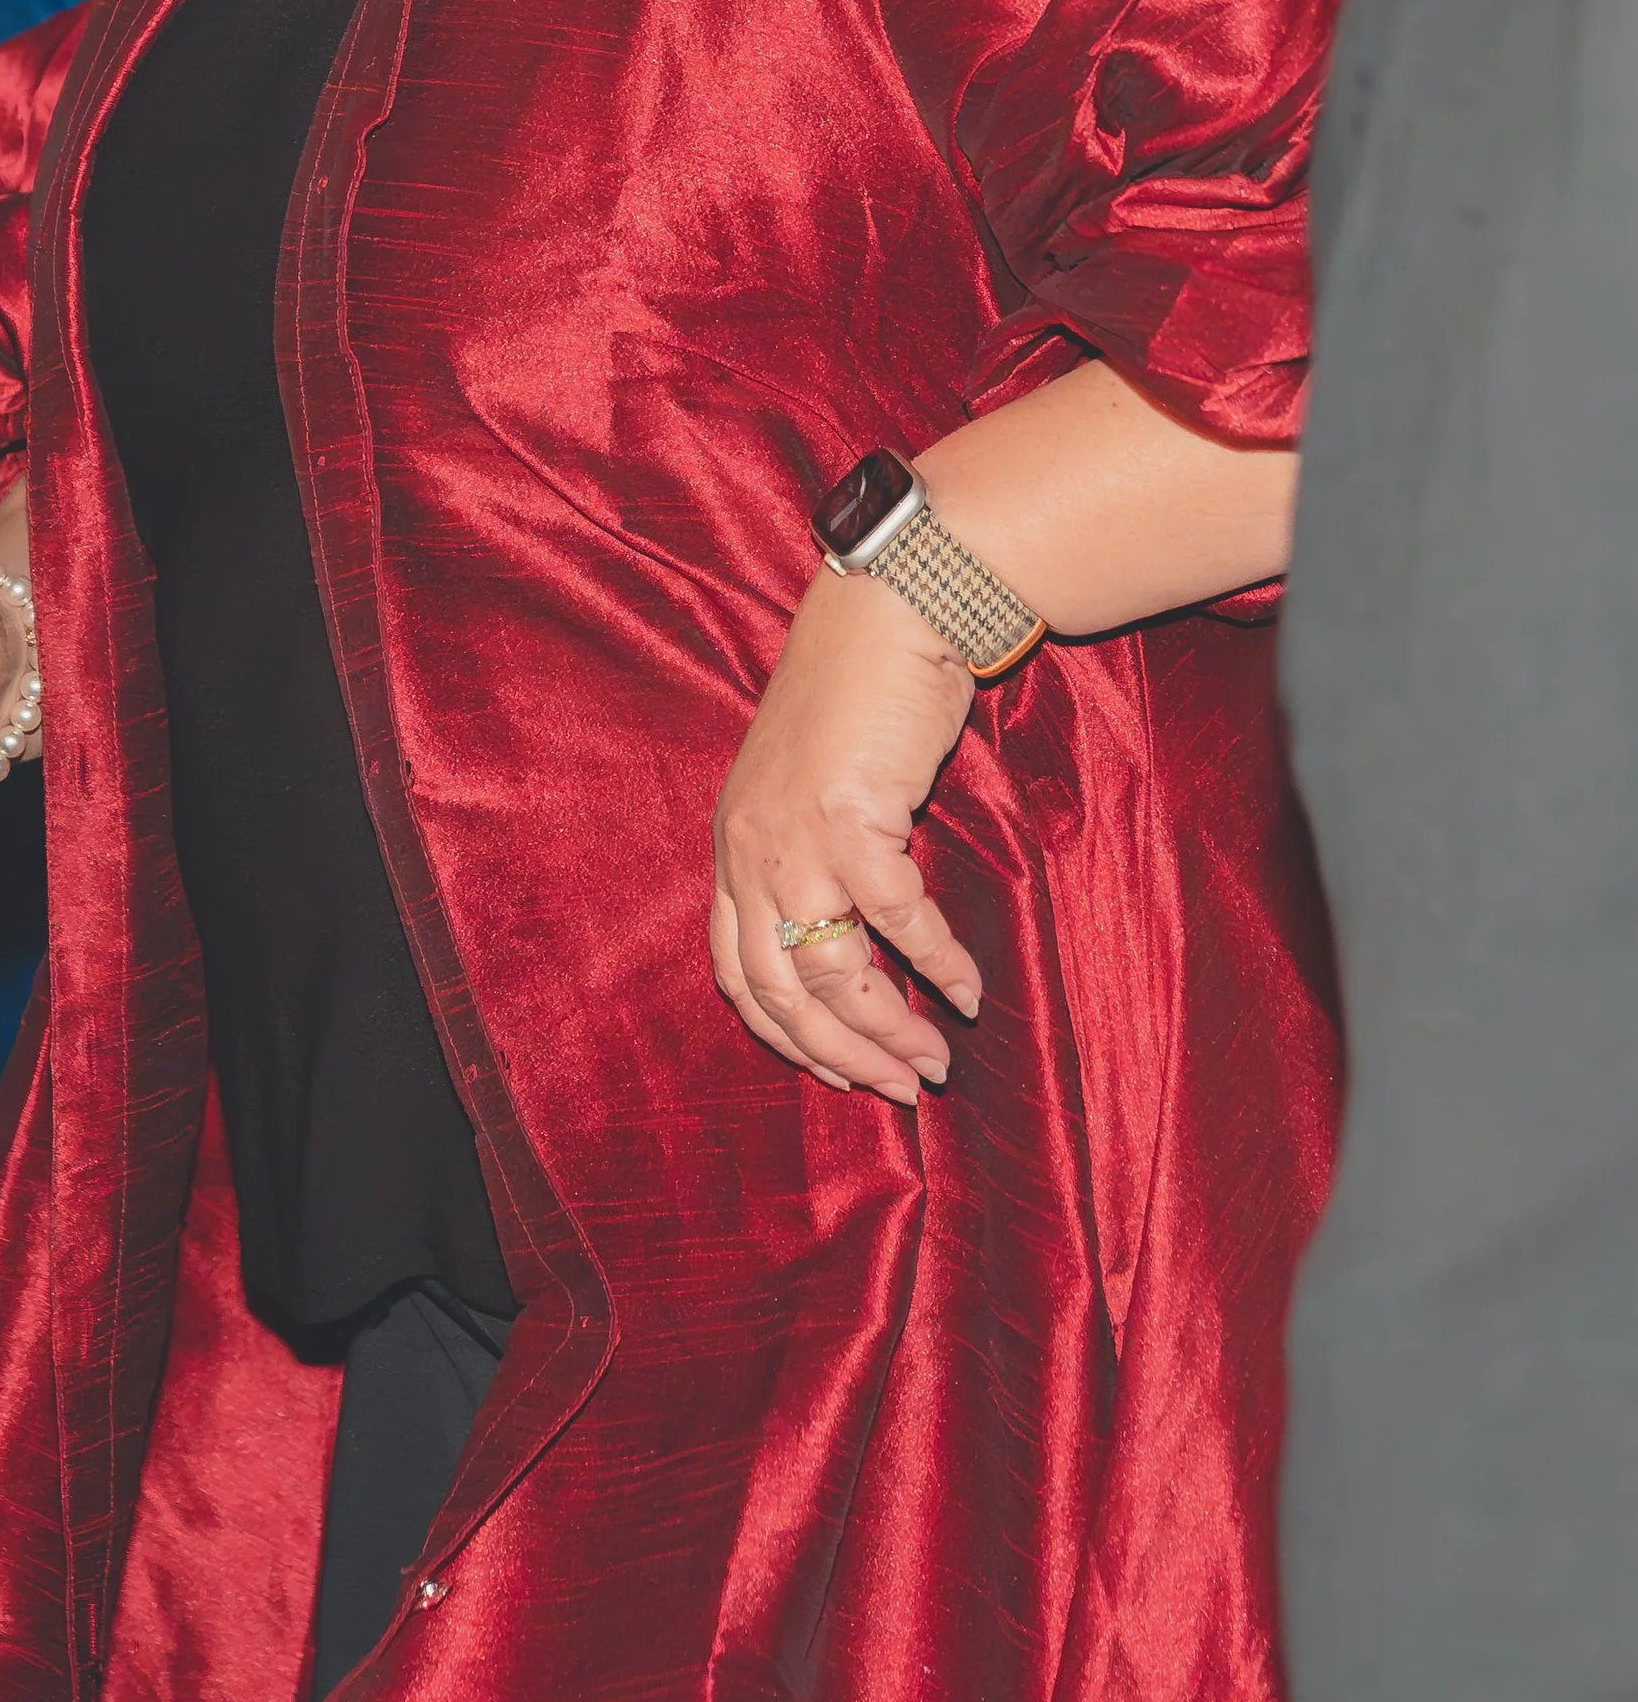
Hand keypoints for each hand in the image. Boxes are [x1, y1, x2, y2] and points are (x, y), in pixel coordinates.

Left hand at [711, 565, 980, 1105]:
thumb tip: (860, 942)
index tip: (839, 1072)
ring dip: (888, 1030)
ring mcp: (793, 835)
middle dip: (841, 1056)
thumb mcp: (810, 781)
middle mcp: (748, 847)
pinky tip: (967, 991)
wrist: (889, 611)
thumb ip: (815, 854)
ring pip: (832, 973)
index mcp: (733, 842)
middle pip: (779, 993)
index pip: (736, 973)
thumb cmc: (860, 693)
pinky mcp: (850, 817)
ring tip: (937, 1061)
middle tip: (900, 1090)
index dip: (786, 1038)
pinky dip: (936, 965)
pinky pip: (896, 920)